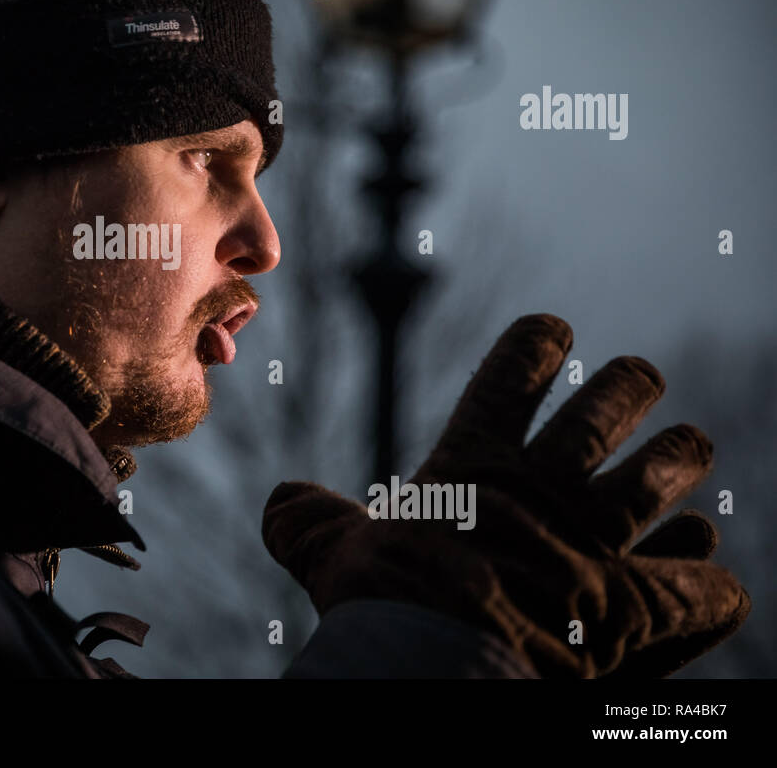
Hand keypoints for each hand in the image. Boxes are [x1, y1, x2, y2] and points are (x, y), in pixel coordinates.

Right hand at [262, 314, 749, 676]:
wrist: (447, 663)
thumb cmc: (384, 600)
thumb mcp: (332, 556)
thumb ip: (308, 522)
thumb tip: (280, 501)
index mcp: (473, 465)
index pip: (510, 377)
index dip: (534, 347)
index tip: (553, 330)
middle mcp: (545, 491)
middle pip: (600, 416)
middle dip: (625, 387)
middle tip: (642, 372)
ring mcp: (598, 544)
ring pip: (657, 480)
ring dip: (676, 457)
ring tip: (691, 442)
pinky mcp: (641, 606)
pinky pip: (694, 583)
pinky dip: (702, 572)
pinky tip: (711, 561)